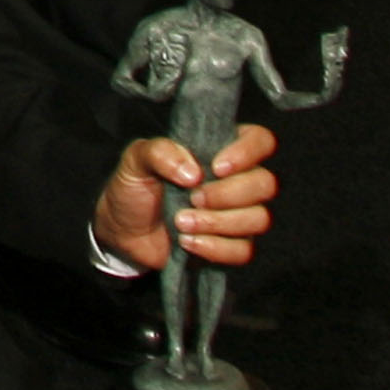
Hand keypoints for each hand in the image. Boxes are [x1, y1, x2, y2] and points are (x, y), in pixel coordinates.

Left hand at [96, 125, 280, 274]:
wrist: (124, 231)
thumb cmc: (135, 187)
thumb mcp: (135, 160)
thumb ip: (159, 152)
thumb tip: (192, 171)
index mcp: (218, 150)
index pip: (259, 140)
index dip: (248, 152)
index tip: (217, 167)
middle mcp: (236, 181)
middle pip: (265, 183)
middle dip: (228, 193)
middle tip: (192, 197)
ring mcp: (238, 214)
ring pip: (258, 218)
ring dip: (217, 222)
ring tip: (181, 221)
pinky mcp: (232, 245)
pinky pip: (244, 250)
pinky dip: (214, 247)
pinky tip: (188, 241)